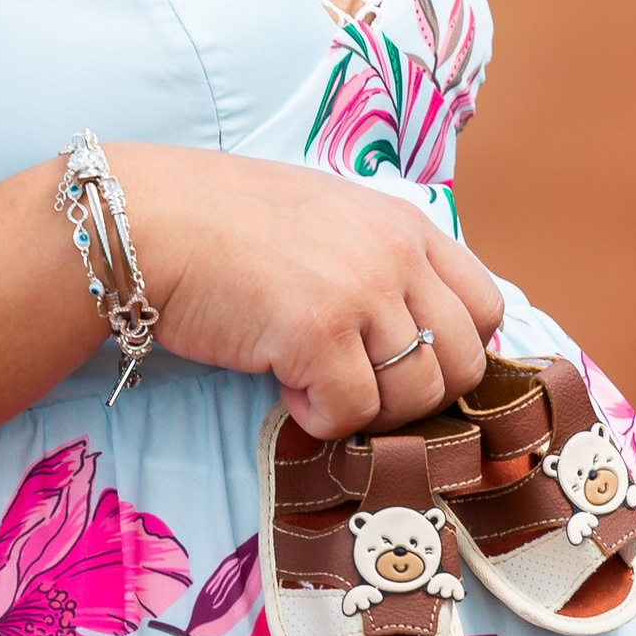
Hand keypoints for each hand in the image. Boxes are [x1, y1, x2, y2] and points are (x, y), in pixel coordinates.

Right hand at [111, 144, 509, 438]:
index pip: (486, 308)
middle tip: (356, 385)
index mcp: (405, 225)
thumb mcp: (329, 220)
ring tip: (310, 378)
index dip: (453, 352)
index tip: (403, 363)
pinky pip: (353, 413)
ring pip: (415, 397)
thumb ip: (381, 262)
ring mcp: (361, 292)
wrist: (150, 222)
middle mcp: (396, 254)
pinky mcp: (318, 334)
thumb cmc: (225, 224)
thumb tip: (416, 334)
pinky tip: (281, 380)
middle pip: (463, 363)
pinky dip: (319, 415)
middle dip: (415, 394)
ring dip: (365, 408)